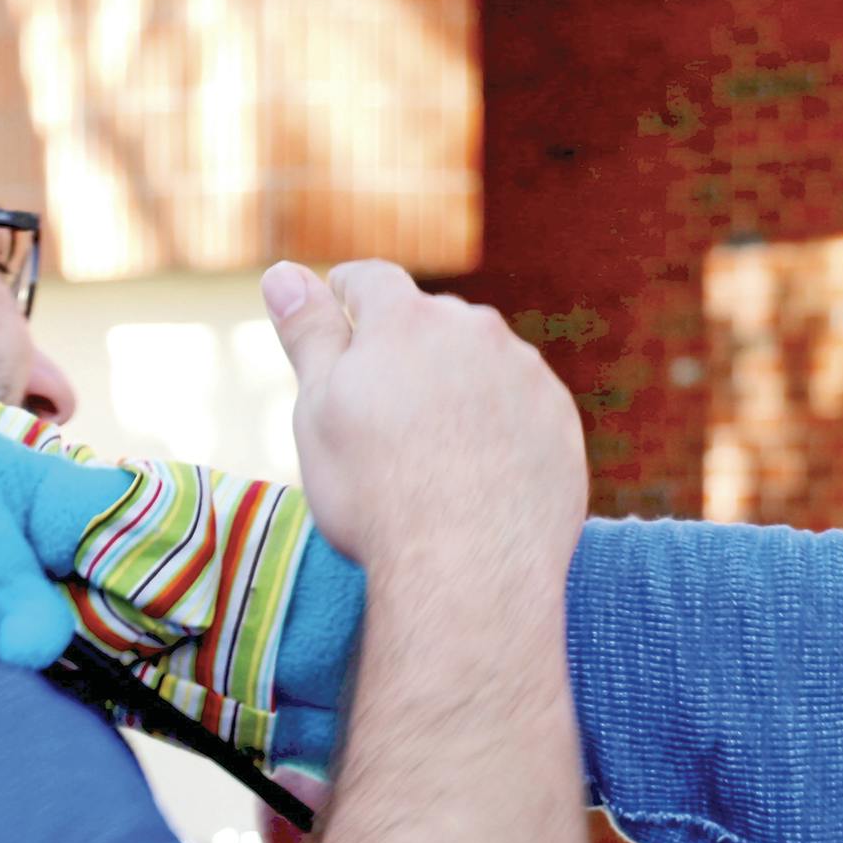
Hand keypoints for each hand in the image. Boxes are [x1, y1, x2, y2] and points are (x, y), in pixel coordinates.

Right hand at [260, 262, 585, 588]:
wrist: (469, 568)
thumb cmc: (376, 492)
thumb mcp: (319, 409)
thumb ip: (307, 333)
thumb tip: (281, 273)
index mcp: (406, 320)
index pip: (370, 280)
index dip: (346, 293)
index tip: (339, 307)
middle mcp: (475, 331)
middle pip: (431, 322)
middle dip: (406, 348)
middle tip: (383, 405)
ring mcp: (526, 375)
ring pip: (482, 363)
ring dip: (458, 385)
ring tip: (435, 446)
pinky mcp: (561, 421)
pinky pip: (522, 406)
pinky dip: (501, 424)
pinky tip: (481, 470)